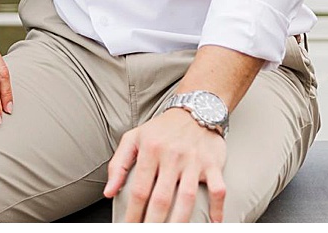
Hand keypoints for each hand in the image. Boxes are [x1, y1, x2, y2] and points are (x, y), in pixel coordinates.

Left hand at [106, 109, 227, 222]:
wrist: (196, 107)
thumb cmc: (162, 129)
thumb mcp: (134, 138)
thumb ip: (119, 164)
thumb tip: (109, 192)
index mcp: (151, 150)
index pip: (139, 190)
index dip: (133, 214)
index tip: (129, 229)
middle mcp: (172, 156)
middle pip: (161, 198)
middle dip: (153, 223)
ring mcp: (194, 161)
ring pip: (186, 197)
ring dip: (179, 221)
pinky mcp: (213, 163)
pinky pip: (218, 188)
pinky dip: (218, 207)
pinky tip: (214, 223)